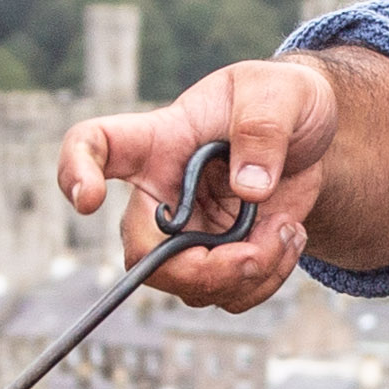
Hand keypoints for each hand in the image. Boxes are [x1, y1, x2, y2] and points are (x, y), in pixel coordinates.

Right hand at [56, 56, 335, 313]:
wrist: (314, 138)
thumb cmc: (284, 101)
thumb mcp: (281, 94)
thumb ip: (262, 130)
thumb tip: (249, 189)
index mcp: (159, 141)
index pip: (94, 145)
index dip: (75, 172)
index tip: (88, 199)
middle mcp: (162, 193)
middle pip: (141, 254)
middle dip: (197, 271)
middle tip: (252, 256)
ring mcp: (190, 232)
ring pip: (191, 286)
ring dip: (249, 273)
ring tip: (286, 227)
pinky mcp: (222, 258)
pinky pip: (230, 295)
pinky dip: (267, 279)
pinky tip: (289, 236)